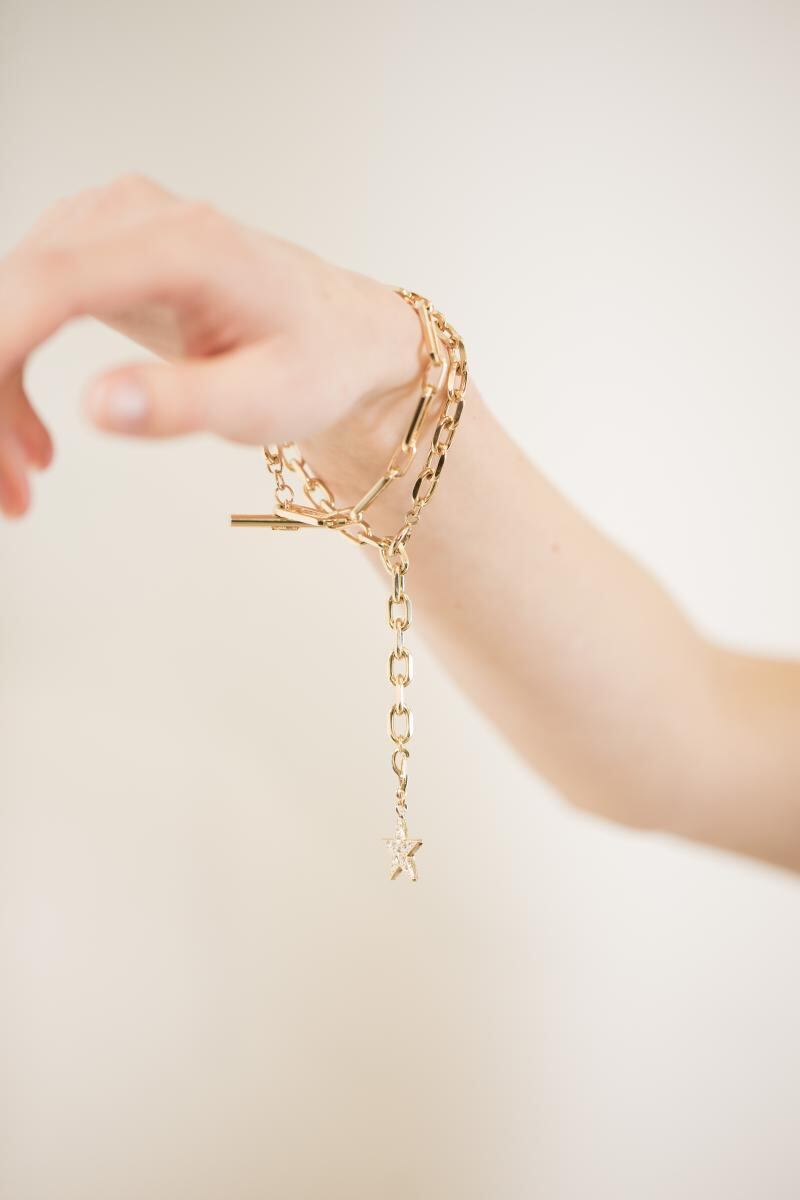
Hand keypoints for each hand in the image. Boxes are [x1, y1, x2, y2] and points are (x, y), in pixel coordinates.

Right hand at [0, 174, 427, 517]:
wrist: (342, 332)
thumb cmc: (316, 362)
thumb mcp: (266, 402)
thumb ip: (184, 403)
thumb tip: (95, 405)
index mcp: (184, 245)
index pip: (52, 281)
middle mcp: (134, 214)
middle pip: (16, 294)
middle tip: (9, 493)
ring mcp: (108, 223)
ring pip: (10, 301)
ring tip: (26, 476)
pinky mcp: (96, 247)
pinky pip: (26, 303)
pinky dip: (12, 371)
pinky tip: (38, 439)